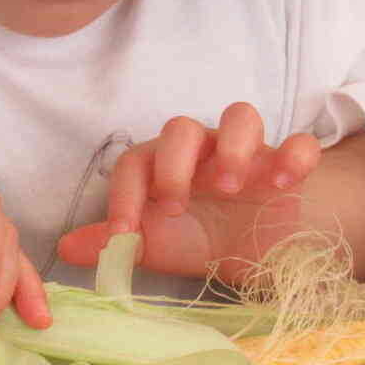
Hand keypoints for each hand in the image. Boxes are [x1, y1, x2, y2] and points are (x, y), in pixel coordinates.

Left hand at [56, 103, 323, 282]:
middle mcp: (204, 152)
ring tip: (233, 187)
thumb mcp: (158, 246)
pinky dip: (294, 155)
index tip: (125, 233)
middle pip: (181, 128)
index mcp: (166, 167)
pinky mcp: (288, 163)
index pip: (135, 162)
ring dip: (233, 146)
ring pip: (239, 116)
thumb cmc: (202, 239)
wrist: (263, 249)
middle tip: (177, 205)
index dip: (123, 195)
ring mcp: (249, 153)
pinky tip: (284, 184)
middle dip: (174, 164)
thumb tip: (64, 248)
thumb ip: (117, 243)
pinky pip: (300, 142)